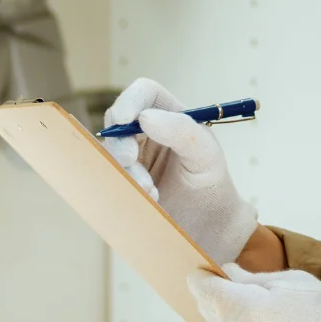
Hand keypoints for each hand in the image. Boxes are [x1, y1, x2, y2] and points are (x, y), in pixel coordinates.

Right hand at [103, 79, 259, 264]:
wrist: (207, 228)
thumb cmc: (211, 186)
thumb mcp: (207, 156)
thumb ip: (183, 132)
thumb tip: (145, 117)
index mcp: (170, 116)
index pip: (144, 93)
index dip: (131, 99)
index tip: (127, 118)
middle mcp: (147, 132)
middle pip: (118, 121)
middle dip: (121, 141)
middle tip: (131, 160)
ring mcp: (132, 156)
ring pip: (110, 151)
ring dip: (125, 169)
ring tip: (150, 190)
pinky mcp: (122, 180)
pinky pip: (109, 175)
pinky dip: (122, 186)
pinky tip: (145, 199)